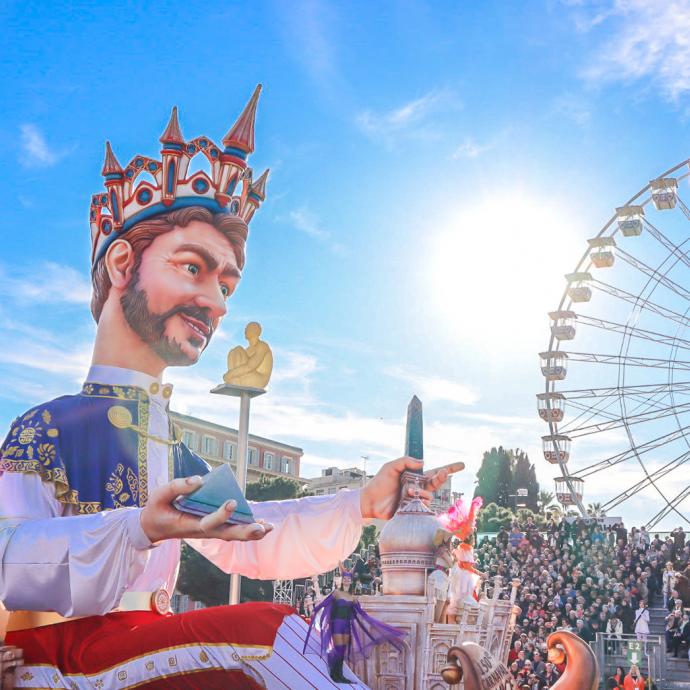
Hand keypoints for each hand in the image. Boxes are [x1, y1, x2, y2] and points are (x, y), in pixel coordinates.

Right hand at [140, 475, 273, 543]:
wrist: (153, 526)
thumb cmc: (157, 509)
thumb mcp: (159, 494)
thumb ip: (178, 486)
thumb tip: (200, 479)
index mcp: (189, 525)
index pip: (208, 522)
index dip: (221, 514)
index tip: (231, 501)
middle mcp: (202, 531)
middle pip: (227, 535)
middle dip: (245, 532)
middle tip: (262, 528)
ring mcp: (209, 531)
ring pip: (232, 535)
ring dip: (250, 532)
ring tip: (269, 528)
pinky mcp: (212, 527)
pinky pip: (231, 529)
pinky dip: (246, 527)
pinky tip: (262, 524)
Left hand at [359, 456, 464, 519]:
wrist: (370, 502)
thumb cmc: (379, 483)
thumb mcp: (391, 467)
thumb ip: (405, 461)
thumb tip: (423, 462)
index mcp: (415, 477)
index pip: (435, 472)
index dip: (449, 469)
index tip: (462, 465)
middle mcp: (418, 488)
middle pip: (436, 482)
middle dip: (442, 477)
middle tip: (443, 473)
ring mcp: (416, 500)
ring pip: (429, 495)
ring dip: (421, 491)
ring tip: (408, 490)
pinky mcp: (413, 510)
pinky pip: (422, 507)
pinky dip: (418, 502)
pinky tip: (409, 499)